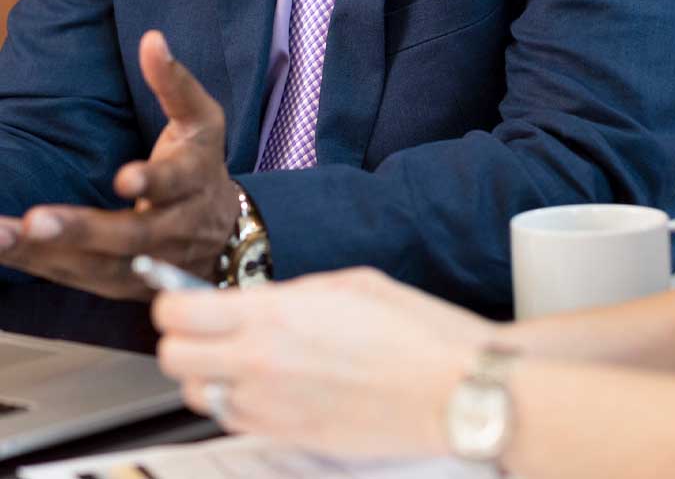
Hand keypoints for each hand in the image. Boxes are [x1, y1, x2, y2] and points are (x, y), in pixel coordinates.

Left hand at [0, 31, 239, 298]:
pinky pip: (76, 278)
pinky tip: (4, 246)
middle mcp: (172, 230)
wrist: (224, 236)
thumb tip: (152, 39)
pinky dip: (38, 265)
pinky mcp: (119, 284)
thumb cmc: (203, 164)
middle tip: (36, 220)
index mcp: (193, 182)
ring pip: (96, 265)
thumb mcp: (202, 119)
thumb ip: (174, 83)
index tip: (125, 179)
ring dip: (45, 253)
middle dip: (83, 230)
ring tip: (0, 236)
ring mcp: (145, 264)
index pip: (174, 184)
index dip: (151, 183)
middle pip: (130, 236)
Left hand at [154, 267, 499, 456]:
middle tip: (206, 327)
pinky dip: (237, 403)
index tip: (184, 297)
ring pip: (198, 395)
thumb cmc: (414, 330)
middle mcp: (260, 365)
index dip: (173, 301)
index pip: (177, 313)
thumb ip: (290, 295)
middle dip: (181, 340)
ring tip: (240, 358)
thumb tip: (258, 302)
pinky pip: (234, 421)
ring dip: (207, 374)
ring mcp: (271, 409)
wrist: (452, 389)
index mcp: (273, 315)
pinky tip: (269, 385)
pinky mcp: (288, 439)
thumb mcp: (350, 285)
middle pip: (172, 359)